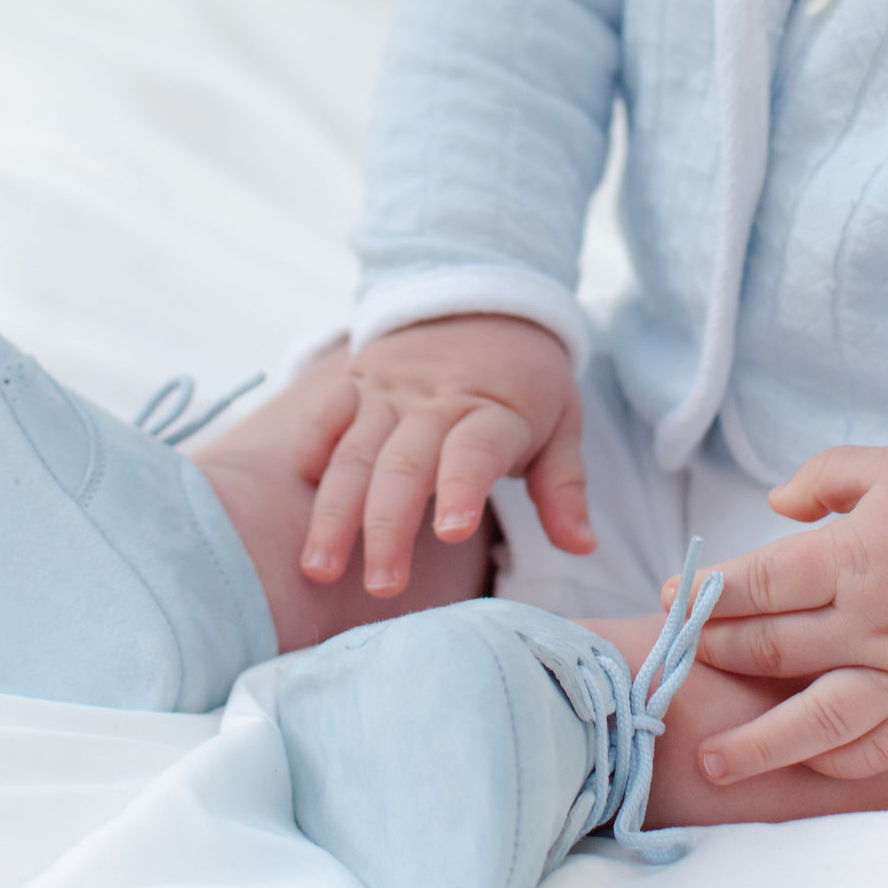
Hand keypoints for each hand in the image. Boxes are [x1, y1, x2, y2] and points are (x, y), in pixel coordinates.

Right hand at [294, 315, 594, 596]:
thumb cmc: (525, 381)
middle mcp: (434, 401)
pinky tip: (305, 490)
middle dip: (387, 527)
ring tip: (320, 567)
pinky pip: (322, 413)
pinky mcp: (354, 383)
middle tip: (382, 586)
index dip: (463, 488)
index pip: (474, 451)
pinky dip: (310, 447)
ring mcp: (387, 392)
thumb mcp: (562, 423)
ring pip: (354, 452)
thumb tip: (582, 546)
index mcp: (492, 410)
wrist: (481, 300)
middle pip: (404, 465)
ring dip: (334, 511)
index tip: (452, 534)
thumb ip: (564, 486)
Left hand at [661, 444, 887, 781]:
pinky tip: (809, 766)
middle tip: (672, 667)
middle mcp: (874, 623)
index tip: (670, 600)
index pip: (753, 584)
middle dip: (715, 656)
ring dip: (760, 743)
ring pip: (819, 718)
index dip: (704, 594)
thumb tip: (778, 503)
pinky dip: (844, 760)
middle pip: (770, 649)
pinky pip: (887, 745)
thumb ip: (828, 478)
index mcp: (854, 558)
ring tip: (709, 763)